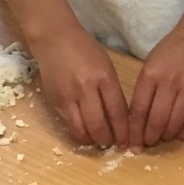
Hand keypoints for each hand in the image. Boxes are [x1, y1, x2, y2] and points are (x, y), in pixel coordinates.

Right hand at [33, 25, 128, 148]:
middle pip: (99, 126)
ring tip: (99, 141)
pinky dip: (78, 131)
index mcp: (104, 78)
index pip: (117, 112)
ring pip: (81, 130)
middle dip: (108, 140)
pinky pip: (68, 124)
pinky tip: (85, 131)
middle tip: (113, 144)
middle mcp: (86, 89)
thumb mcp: (106, 66)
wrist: (54, 40)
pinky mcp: (55, 102)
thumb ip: (112, 91)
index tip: (128, 141)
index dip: (123, 131)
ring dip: (92, 141)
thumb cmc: (86, 50)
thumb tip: (120, 118)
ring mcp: (68, 97)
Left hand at [129, 23, 183, 149]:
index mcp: (151, 75)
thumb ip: (142, 91)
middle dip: (149, 138)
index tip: (131, 144)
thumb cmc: (169, 52)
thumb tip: (136, 122)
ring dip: (166, 137)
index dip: (134, 132)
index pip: (139, 111)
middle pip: (157, 121)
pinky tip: (179, 133)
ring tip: (161, 137)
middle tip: (146, 143)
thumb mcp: (149, 66)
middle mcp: (170, 83)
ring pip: (175, 125)